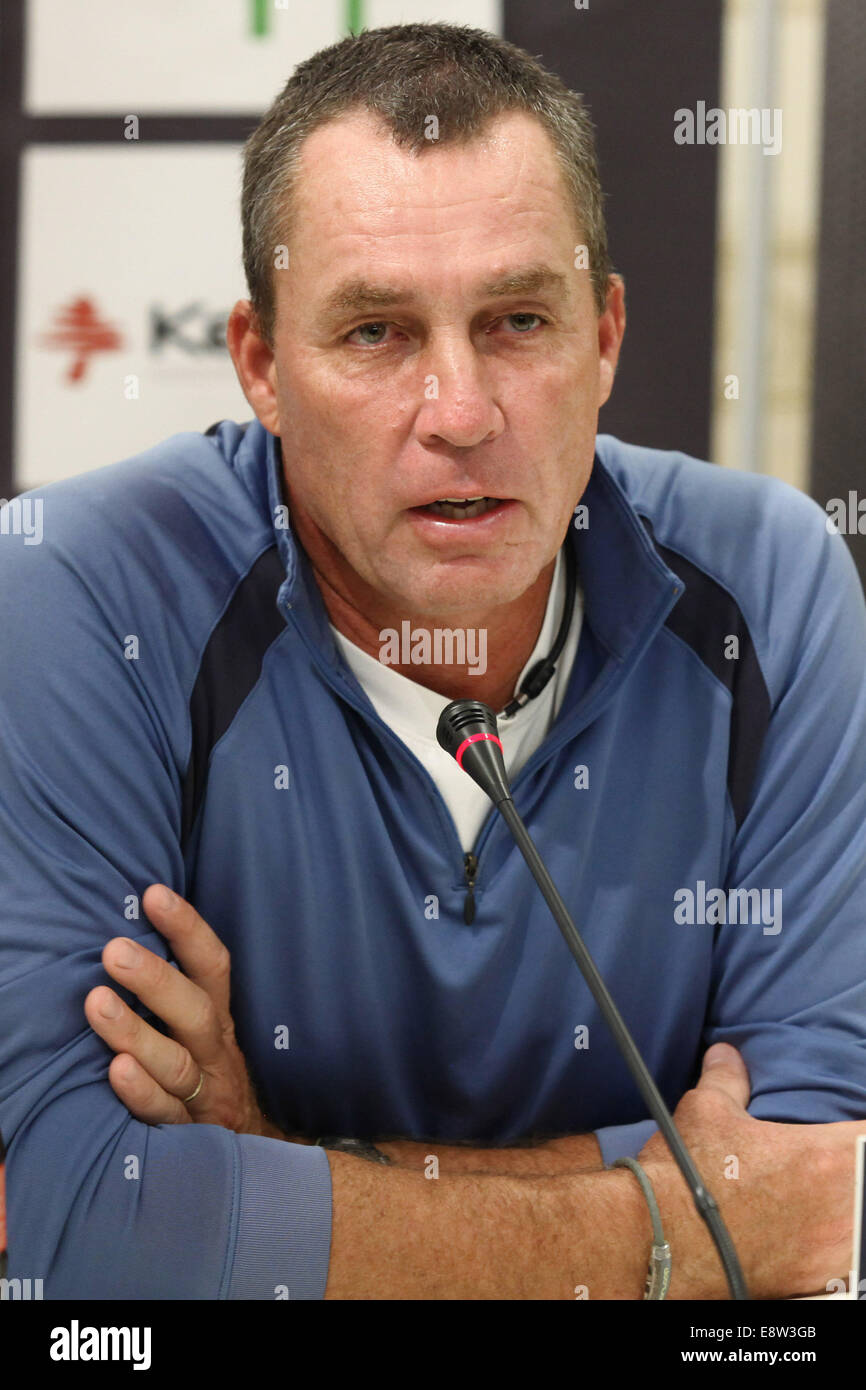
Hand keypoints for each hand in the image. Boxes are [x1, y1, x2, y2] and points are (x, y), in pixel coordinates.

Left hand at [84, 885, 282, 1137]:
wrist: (254, 1150)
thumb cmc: (208, 1074)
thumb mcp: (205, 1029)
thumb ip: (180, 989)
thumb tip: (134, 930)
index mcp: (219, 1019)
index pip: (212, 966)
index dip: (187, 928)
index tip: (153, 894)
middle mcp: (216, 1052)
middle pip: (195, 1011)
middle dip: (156, 979)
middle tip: (114, 950)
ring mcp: (205, 1095)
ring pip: (175, 1063)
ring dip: (136, 1032)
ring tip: (97, 1003)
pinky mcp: (189, 1134)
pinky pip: (165, 1115)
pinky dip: (142, 1093)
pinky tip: (116, 1070)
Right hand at [637, 1042, 864, 1298]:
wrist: (660, 1240)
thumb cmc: (687, 1173)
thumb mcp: (706, 1110)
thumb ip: (727, 1078)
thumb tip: (726, 1054)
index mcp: (824, 1157)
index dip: (861, 1128)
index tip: (849, 1127)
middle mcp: (839, 1208)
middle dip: (853, 1168)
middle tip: (827, 1164)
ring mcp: (830, 1252)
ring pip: (860, 1223)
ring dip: (847, 1209)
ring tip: (820, 1201)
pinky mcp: (813, 1284)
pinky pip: (843, 1266)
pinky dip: (832, 1250)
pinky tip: (809, 1239)